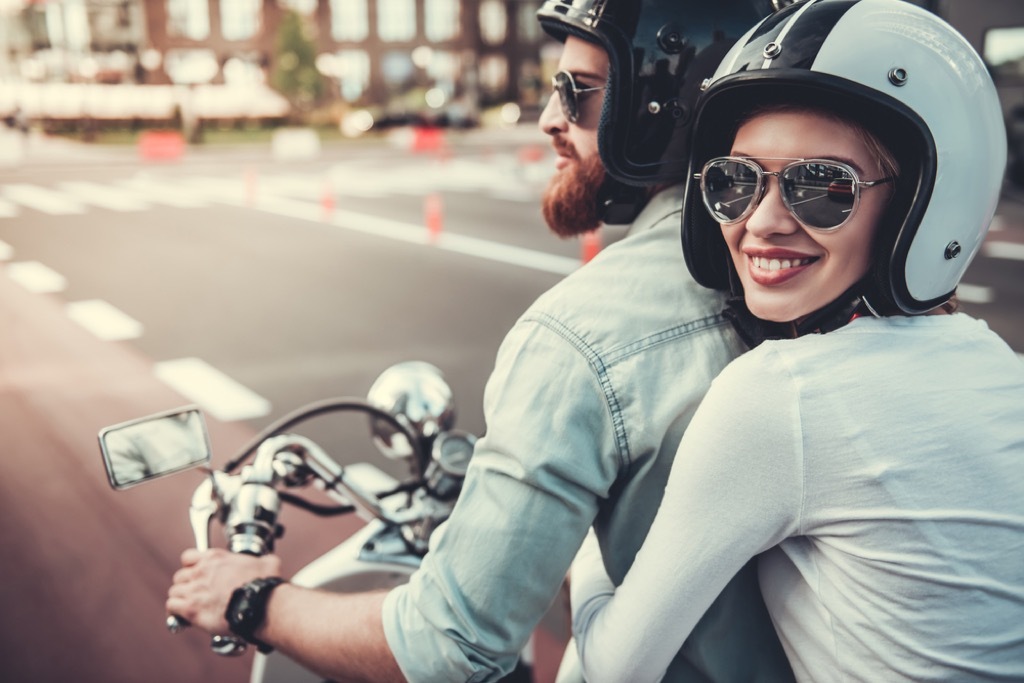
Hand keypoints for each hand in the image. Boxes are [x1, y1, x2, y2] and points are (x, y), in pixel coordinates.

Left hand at [166, 548, 281, 634]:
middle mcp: (202, 571)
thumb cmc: (265, 586)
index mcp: (216, 558)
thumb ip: (262, 560)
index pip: (188, 557)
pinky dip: (175, 612)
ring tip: (189, 607)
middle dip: (186, 585)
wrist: (262, 605)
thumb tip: (268, 562)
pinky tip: (183, 617)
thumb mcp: (268, 563)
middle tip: (195, 595)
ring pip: (174, 592)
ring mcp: (195, 590)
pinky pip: (172, 606)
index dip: (190, 567)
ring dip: (180, 599)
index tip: (196, 574)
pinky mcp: (191, 609)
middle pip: (180, 576)